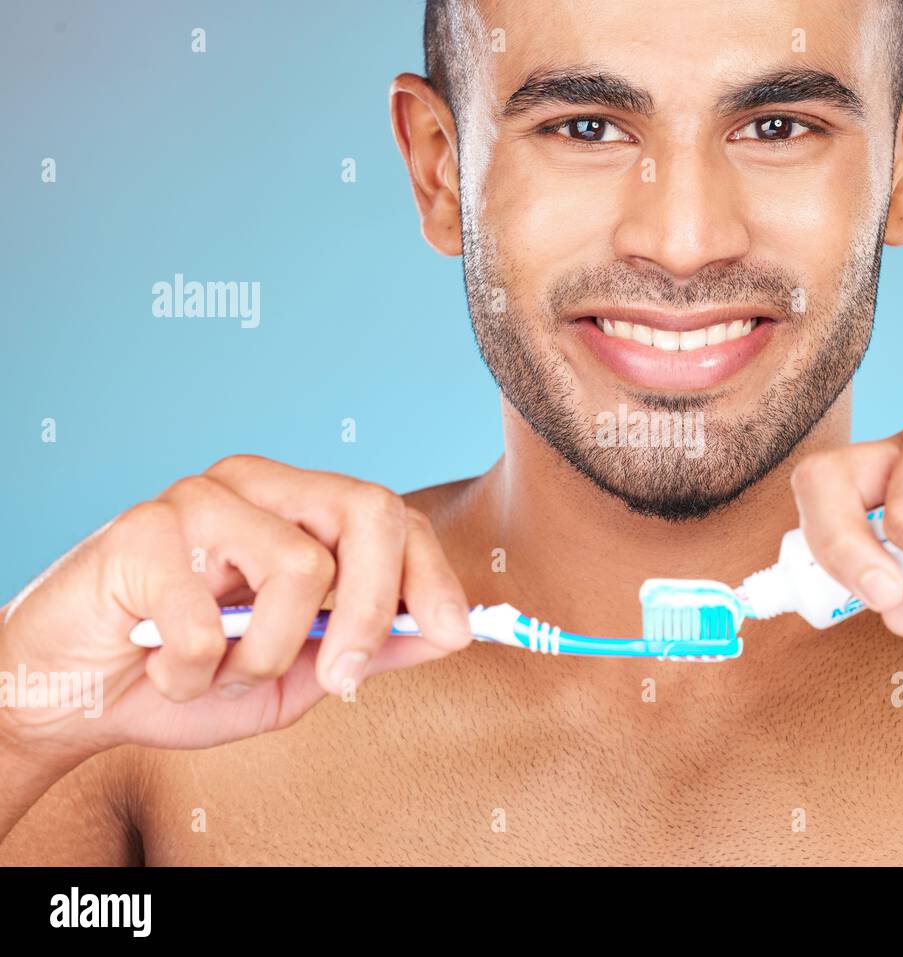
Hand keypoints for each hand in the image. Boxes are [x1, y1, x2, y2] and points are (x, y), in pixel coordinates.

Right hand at [0, 456, 472, 755]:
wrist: (73, 694)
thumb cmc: (189, 676)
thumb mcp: (296, 675)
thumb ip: (369, 647)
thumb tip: (450, 631)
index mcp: (302, 510)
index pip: (393, 519)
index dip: (432, 576)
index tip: (455, 635)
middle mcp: (261, 486)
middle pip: (367, 511)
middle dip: (371, 608)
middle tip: (341, 680)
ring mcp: (201, 498)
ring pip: (299, 567)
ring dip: (264, 655)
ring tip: (218, 671)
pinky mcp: (144, 529)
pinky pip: (210, 621)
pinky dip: (195, 673)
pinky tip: (162, 665)